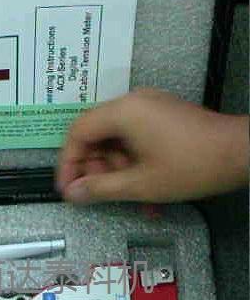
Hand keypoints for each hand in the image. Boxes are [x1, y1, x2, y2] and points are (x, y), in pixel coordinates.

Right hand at [57, 88, 248, 203]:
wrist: (243, 153)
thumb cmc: (195, 164)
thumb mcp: (140, 183)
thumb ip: (100, 189)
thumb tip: (73, 193)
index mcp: (123, 112)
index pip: (77, 133)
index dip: (68, 163)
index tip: (68, 187)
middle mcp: (133, 103)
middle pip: (96, 136)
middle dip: (95, 169)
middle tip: (97, 193)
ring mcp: (149, 108)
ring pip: (115, 141)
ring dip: (115, 170)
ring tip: (127, 196)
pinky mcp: (162, 117)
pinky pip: (133, 139)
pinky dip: (131, 162)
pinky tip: (141, 187)